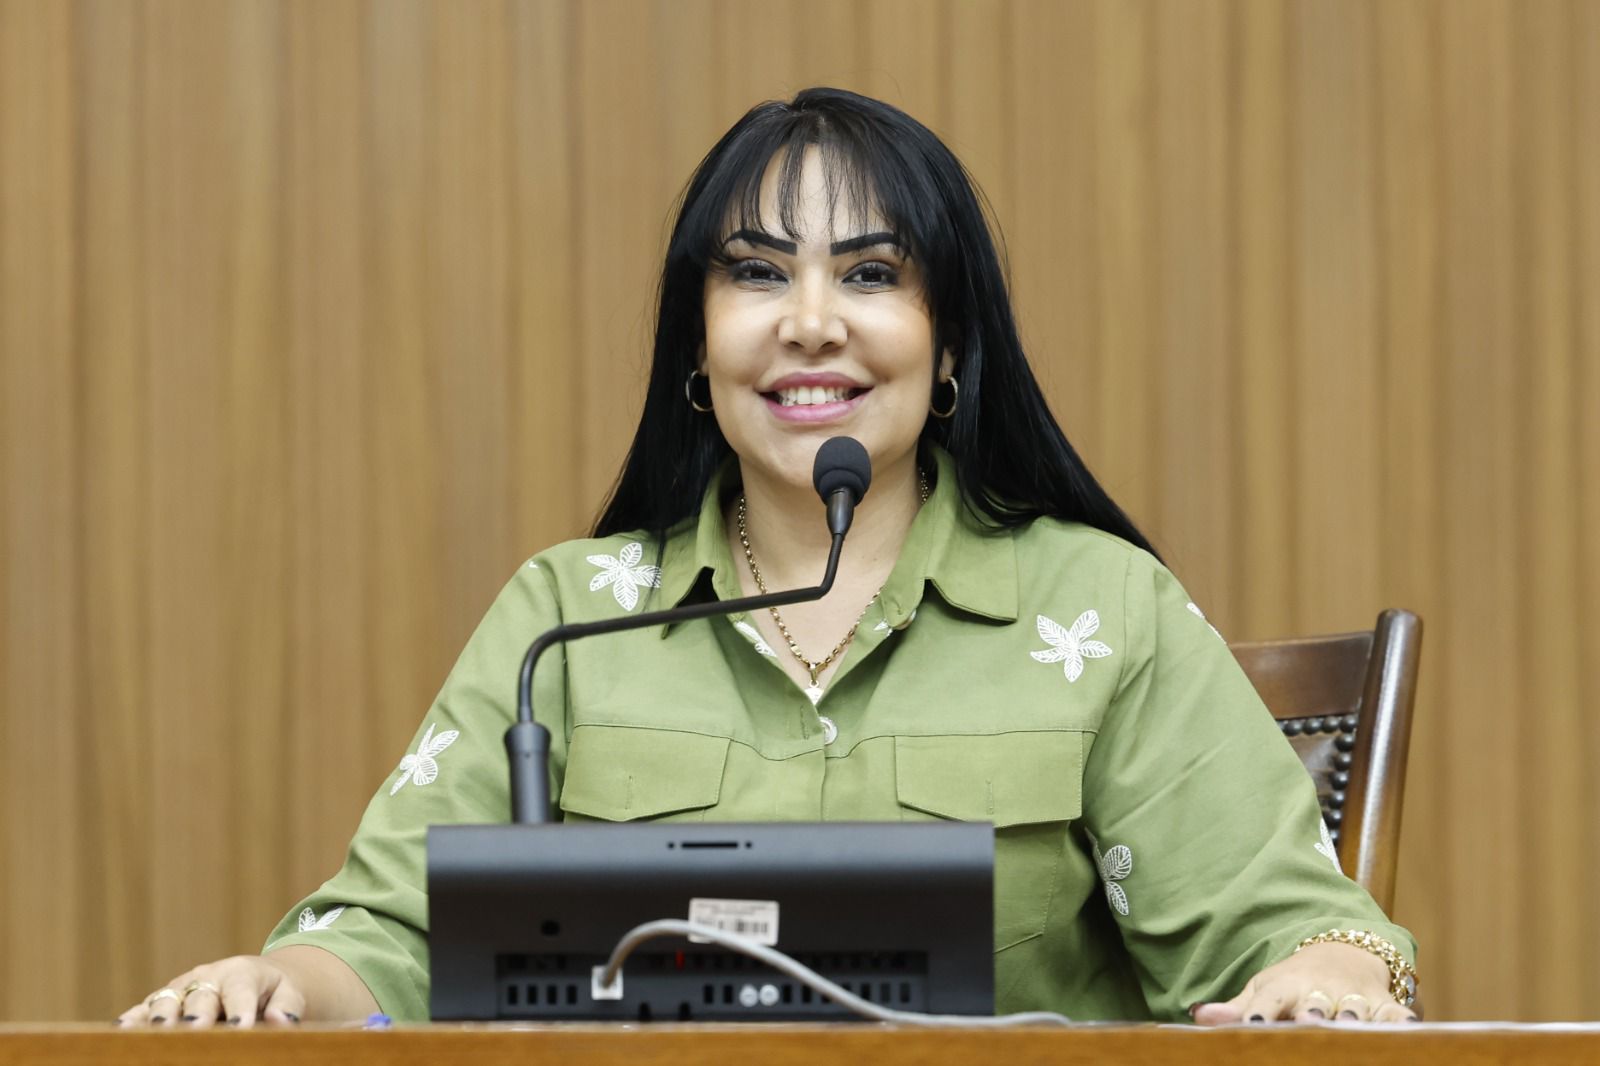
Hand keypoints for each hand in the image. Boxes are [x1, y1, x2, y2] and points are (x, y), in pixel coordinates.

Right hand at [118, 955, 303, 1028]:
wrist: (258, 977)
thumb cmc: (276, 989)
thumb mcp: (290, 993)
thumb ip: (287, 1006)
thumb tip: (281, 1021)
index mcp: (242, 973)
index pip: (241, 990)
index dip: (239, 1009)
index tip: (240, 1028)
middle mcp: (208, 977)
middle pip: (200, 996)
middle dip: (196, 1015)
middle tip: (195, 1030)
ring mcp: (182, 988)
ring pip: (167, 1001)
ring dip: (160, 1018)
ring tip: (155, 1034)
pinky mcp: (164, 1000)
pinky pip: (145, 1008)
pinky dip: (132, 1018)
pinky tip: (120, 1031)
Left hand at [1190, 942, 1417, 1023]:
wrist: (1340, 954)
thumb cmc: (1293, 984)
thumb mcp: (1263, 990)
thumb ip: (1235, 1010)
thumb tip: (1197, 1016)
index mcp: (1284, 987)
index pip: (1268, 1001)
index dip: (1260, 1015)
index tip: (1252, 1028)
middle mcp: (1319, 991)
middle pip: (1313, 1005)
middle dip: (1310, 1016)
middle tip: (1305, 1026)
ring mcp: (1352, 996)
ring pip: (1353, 1008)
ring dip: (1351, 1018)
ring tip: (1348, 1028)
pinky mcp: (1383, 1004)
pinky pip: (1395, 1014)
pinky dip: (1400, 1021)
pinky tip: (1406, 1030)